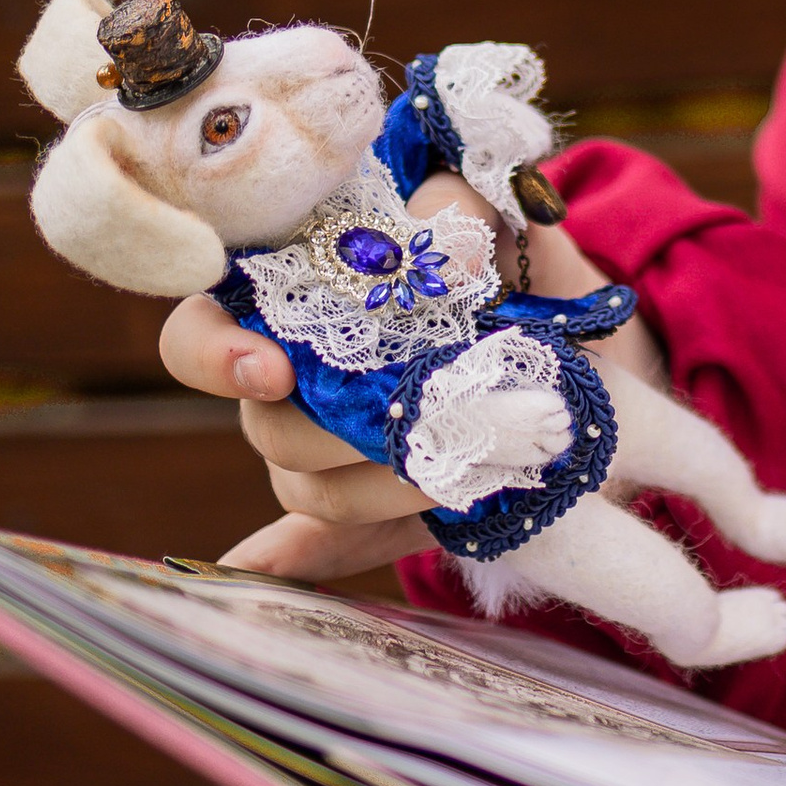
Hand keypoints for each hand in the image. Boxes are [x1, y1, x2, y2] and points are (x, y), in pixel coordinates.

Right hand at [157, 180, 666, 582]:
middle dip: (329, 430)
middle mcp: (295, 375)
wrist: (584, 344)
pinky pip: (320, 544)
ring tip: (457, 465)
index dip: (215, 352)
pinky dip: (293, 561)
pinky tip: (257, 575)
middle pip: (263, 424)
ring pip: (309, 488)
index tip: (274, 370)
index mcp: (298, 293)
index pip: (201, 327)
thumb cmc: (515, 263)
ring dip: (379, 485)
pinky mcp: (380, 504)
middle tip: (404, 419)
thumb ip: (455, 209)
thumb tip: (442, 258)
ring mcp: (332, 448)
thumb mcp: (495, 213)